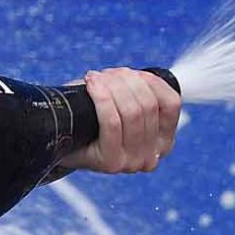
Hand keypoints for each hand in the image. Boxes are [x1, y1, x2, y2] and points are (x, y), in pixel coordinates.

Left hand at [60, 67, 181, 173]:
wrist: (62, 144)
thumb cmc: (92, 120)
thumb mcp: (123, 105)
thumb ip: (139, 92)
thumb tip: (140, 75)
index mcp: (163, 141)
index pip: (171, 102)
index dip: (150, 80)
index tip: (128, 72)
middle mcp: (152, 156)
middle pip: (147, 104)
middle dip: (125, 80)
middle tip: (105, 75)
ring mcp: (133, 162)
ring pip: (131, 111)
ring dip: (112, 86)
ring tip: (96, 79)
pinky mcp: (112, 162)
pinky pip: (112, 122)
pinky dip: (102, 98)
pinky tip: (92, 85)